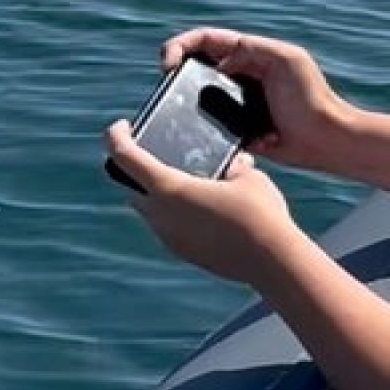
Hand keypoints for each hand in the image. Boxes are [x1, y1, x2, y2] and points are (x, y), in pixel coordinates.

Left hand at [104, 119, 306, 285]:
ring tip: (180, 179)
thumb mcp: (248, 175)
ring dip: (155, 193)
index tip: (120, 127)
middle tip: (152, 153)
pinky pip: (167, 227)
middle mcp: (161, 215)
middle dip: (134, 168)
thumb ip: (234, 164)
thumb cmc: (258, 213)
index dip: (116, 137)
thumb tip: (235, 162)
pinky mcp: (183, 252)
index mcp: (169, 188)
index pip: (125, 157)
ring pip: (148, 210)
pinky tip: (198, 206)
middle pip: (130, 186)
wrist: (272, 262)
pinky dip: (172, 213)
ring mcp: (170, 238)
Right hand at [160, 28, 357, 171]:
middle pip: (197, 65)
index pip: (207, 40)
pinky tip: (191, 129)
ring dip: (184, 99)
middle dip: (176, 69)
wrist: (326, 141)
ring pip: (200, 96)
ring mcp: (238, 103)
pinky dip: (199, 125)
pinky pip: (210, 125)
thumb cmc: (312, 99)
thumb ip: (252, 49)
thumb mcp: (285, 59)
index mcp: (250, 54)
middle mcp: (241, 75)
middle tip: (165, 82)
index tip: (168, 61)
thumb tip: (218, 62)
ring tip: (171, 106)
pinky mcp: (239, 129)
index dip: (182, 44)